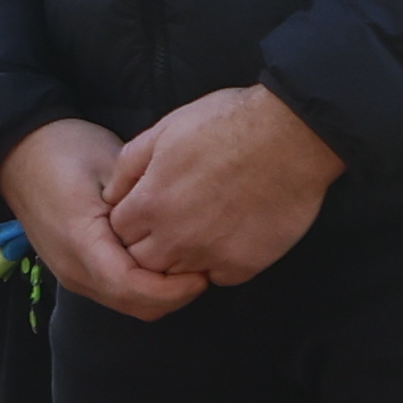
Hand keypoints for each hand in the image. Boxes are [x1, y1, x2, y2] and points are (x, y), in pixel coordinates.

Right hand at [1, 116, 207, 321]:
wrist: (18, 155)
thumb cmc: (65, 150)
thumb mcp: (110, 164)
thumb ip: (141, 201)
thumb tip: (181, 228)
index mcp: (80, 240)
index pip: (133, 286)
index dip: (174, 288)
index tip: (204, 272)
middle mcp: (73, 268)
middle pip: (136, 305)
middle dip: (175, 296)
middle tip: (206, 268)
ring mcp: (71, 274)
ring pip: (128, 304)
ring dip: (161, 293)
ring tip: (188, 264)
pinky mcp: (75, 272)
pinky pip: (117, 293)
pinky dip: (145, 287)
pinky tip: (162, 260)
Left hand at [100, 84, 345, 288]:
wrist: (291, 135)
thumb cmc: (226, 124)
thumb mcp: (165, 130)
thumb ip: (129, 166)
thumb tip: (111, 194)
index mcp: (149, 204)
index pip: (118, 232)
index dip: (130, 220)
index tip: (149, 208)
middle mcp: (174, 238)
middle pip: (142, 261)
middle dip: (149, 244)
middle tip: (174, 220)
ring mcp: (209, 255)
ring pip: (177, 275)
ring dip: (182, 257)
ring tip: (201, 228)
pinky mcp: (244, 265)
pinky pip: (218, 278)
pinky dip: (218, 264)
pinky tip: (229, 237)